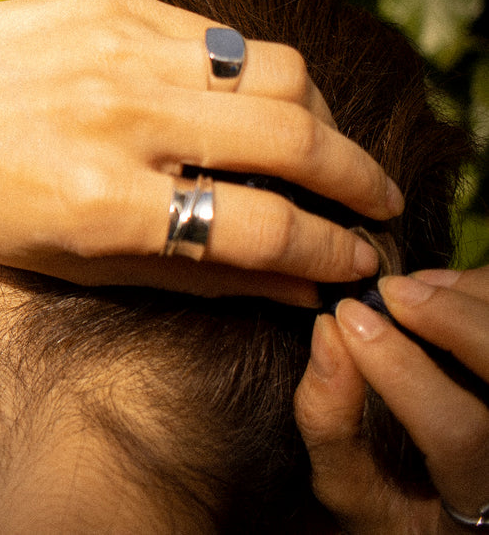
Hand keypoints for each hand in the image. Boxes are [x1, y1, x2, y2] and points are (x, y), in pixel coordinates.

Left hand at [0, 0, 402, 303]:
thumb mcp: (68, 261)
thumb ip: (191, 272)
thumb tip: (297, 284)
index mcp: (101, 201)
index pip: (266, 227)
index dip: (334, 253)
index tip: (361, 263)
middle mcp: (121, 115)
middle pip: (296, 138)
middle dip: (359, 179)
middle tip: (377, 203)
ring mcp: (118, 46)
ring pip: (278, 70)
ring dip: (320, 117)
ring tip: (320, 149)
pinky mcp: (111, 1)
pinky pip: (222, 36)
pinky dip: (258, 74)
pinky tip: (253, 102)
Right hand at [295, 265, 488, 531]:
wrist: (453, 512)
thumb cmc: (396, 507)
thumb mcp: (351, 489)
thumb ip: (329, 425)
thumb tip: (326, 333)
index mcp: (474, 498)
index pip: (458, 432)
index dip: (402, 370)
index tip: (346, 318)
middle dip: (450, 319)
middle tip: (390, 290)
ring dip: (469, 297)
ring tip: (413, 288)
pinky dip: (481, 292)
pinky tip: (444, 290)